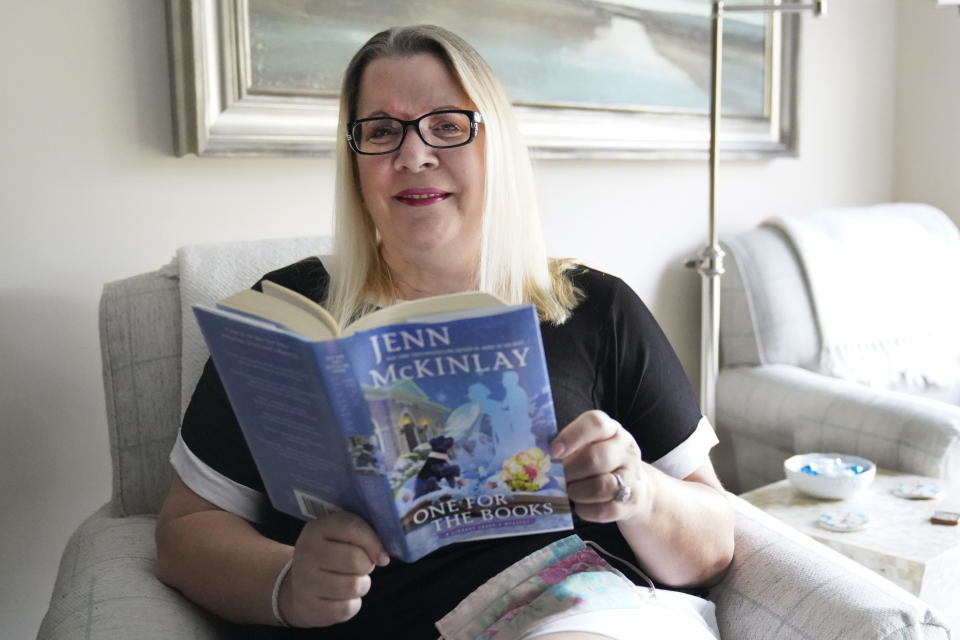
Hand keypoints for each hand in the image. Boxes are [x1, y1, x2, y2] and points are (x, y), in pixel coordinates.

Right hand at [279, 511, 389, 627]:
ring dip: (361, 585)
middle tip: (360, 567)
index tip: (382, 555)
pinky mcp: (309, 607)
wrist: (297, 586)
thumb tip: (382, 557)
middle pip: (355, 559)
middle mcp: (307, 553)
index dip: (373, 541)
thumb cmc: (329, 556)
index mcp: (316, 529)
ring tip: (351, 580)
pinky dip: (352, 604)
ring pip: (353, 586)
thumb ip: (362, 535)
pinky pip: (347, 608)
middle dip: (366, 566)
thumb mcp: (339, 536)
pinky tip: (342, 597)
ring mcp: (305, 581)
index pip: (351, 527)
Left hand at [549, 410, 648, 522]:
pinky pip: (603, 510)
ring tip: (569, 491)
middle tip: (556, 477)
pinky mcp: (630, 503)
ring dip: (577, 491)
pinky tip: (579, 504)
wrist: (634, 488)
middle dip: (569, 470)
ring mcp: (631, 477)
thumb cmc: (600, 463)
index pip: (596, 423)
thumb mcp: (589, 445)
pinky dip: (585, 509)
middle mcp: (625, 450)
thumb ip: (568, 446)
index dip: (571, 436)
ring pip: (601, 486)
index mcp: (612, 430)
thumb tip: (539, 457)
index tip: (553, 451)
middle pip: (595, 458)